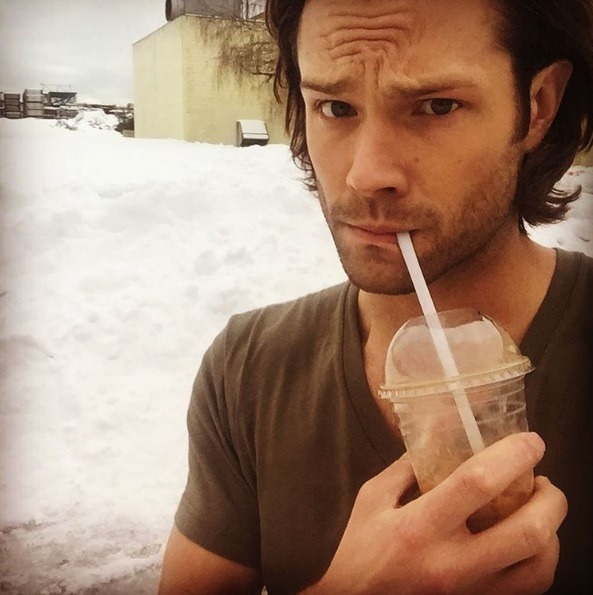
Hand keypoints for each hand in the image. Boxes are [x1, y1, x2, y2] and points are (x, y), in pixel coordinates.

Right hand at [306, 432, 566, 593]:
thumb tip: (439, 432)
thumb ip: (408, 466)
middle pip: (527, 533)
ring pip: (538, 569)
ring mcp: (468, 593)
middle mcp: (450, 564)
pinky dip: (540, 562)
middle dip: (551, 501)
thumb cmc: (358, 549)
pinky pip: (527, 590)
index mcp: (419, 527)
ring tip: (541, 511)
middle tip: (544, 481)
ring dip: (552, 533)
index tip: (531, 442)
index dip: (512, 457)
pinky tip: (529, 543)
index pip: (478, 484)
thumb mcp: (373, 498)